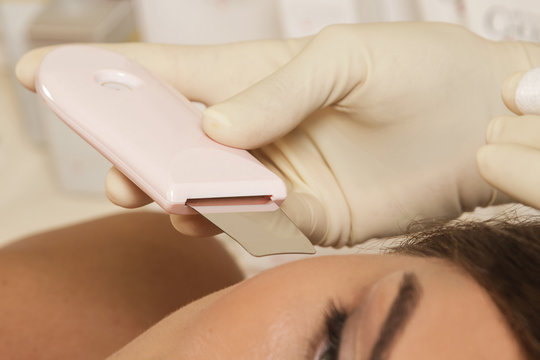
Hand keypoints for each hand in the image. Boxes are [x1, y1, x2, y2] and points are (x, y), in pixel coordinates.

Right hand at [17, 23, 539, 246]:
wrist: (479, 123)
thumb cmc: (420, 69)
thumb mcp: (348, 58)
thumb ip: (279, 90)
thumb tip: (214, 128)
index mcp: (258, 76)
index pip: (168, 74)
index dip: (107, 74)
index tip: (46, 75)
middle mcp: (259, 128)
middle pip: (174, 140)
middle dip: (136, 152)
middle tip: (121, 167)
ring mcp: (281, 174)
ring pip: (207, 189)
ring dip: (178, 195)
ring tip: (164, 195)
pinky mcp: (312, 216)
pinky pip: (259, 225)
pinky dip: (238, 223)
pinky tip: (232, 214)